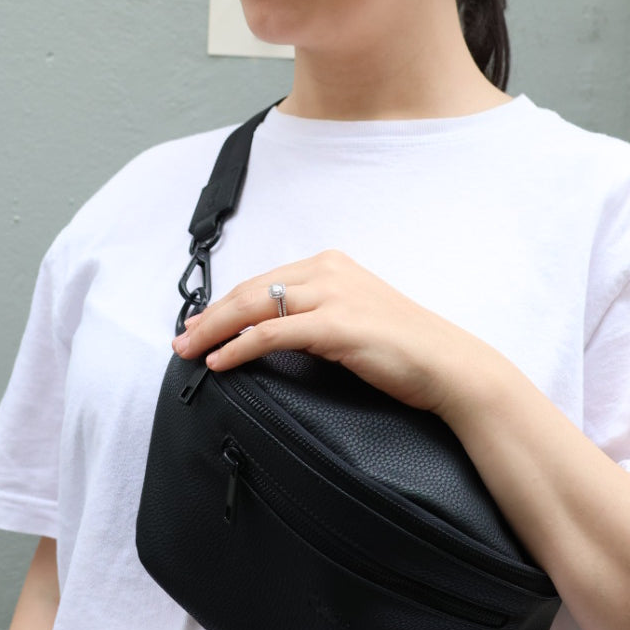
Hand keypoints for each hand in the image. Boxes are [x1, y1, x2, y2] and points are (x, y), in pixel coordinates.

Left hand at [171, 249, 481, 419]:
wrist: (447, 364)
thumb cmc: (406, 349)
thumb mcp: (355, 318)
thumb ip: (318, 316)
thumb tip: (276, 331)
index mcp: (332, 265)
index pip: (264, 280)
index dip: (227, 303)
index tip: (201, 323)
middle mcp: (329, 271)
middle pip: (251, 289)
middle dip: (211, 316)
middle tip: (182, 340)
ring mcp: (332, 295)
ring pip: (254, 306)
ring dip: (215, 330)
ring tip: (190, 351)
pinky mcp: (335, 325)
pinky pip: (271, 333)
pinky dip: (239, 347)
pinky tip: (220, 361)